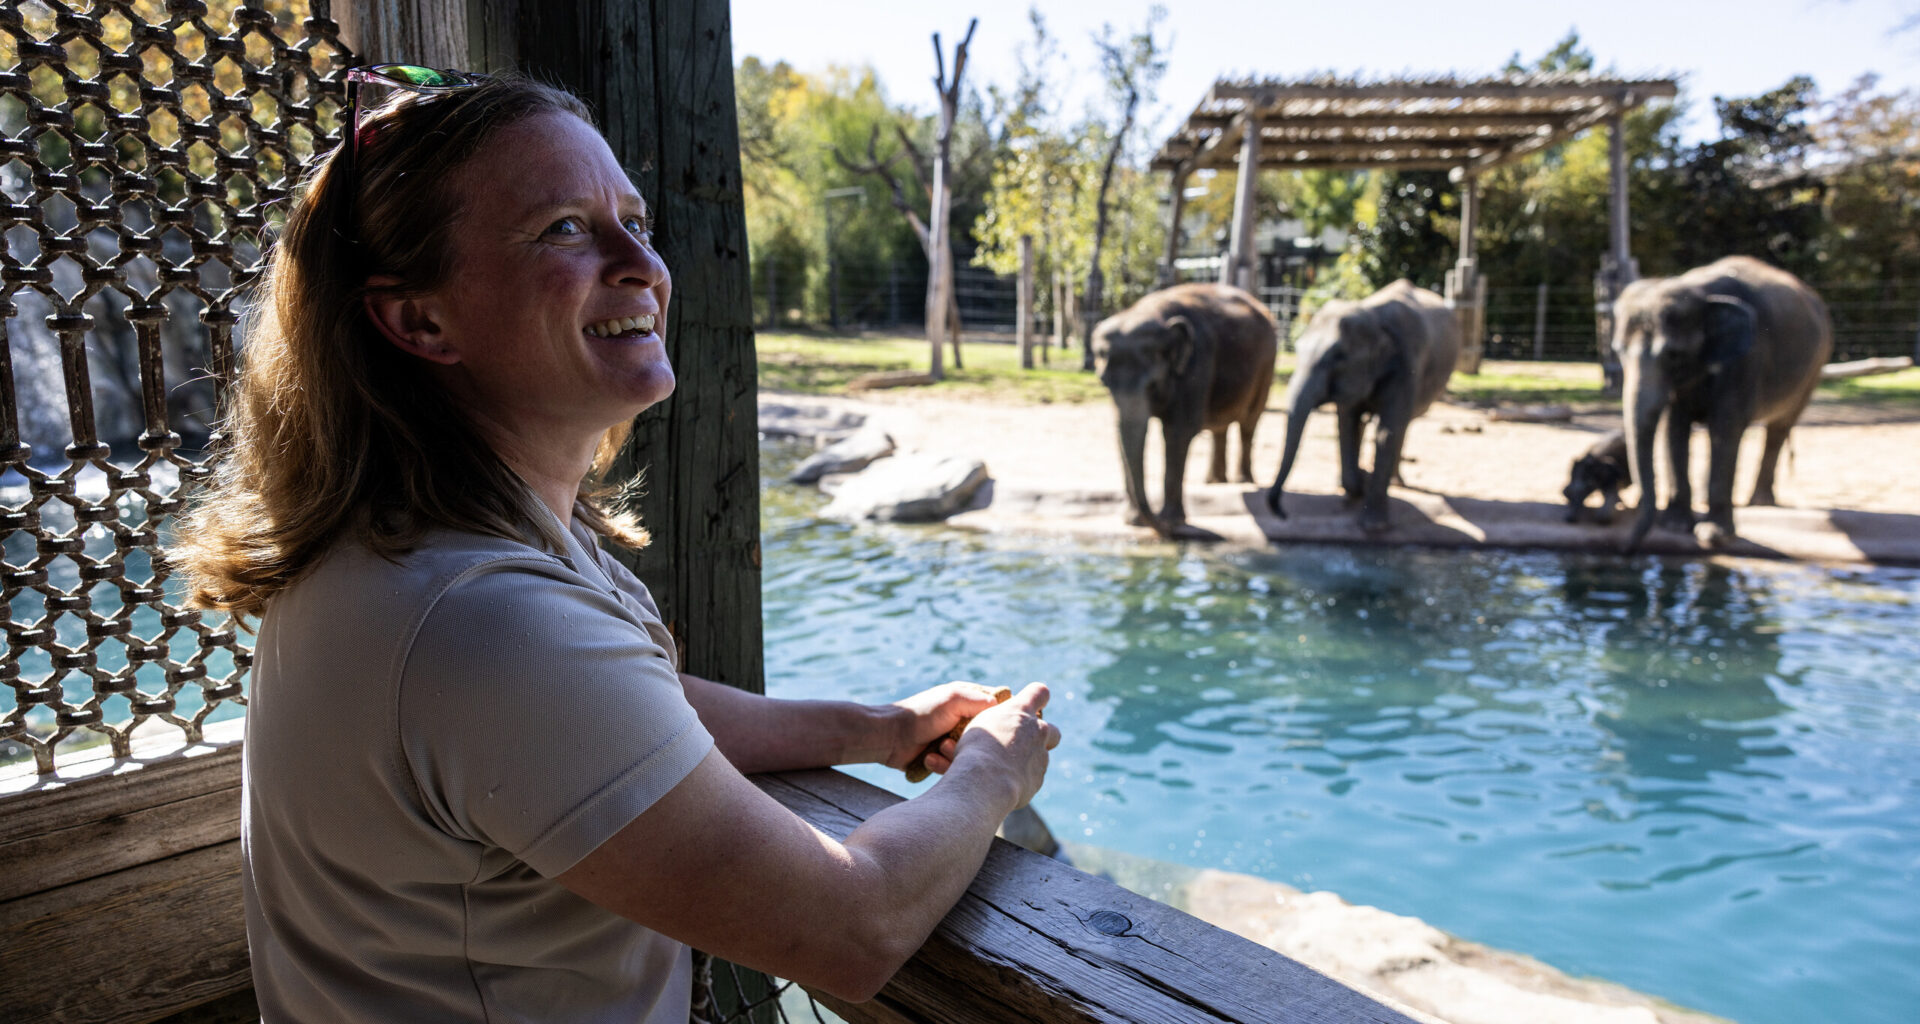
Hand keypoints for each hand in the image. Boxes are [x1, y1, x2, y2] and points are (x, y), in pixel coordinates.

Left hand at [881, 681, 1008, 773]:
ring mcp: (955, 740)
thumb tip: (1000, 707)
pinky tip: (930, 758)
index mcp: (968, 701)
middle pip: (987, 736)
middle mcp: (963, 720)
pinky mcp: (945, 758)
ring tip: (941, 746)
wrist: (890, 738)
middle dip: (977, 742)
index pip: (996, 707)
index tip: (1001, 727)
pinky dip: (945, 764)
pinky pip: (958, 766)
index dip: (1001, 717)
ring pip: (973, 754)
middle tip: (962, 740)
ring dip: (958, 754)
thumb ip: (978, 700)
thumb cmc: (920, 715)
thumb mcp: (952, 700)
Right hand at [947, 683, 1059, 809]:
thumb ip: (999, 721)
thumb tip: (1003, 728)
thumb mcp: (981, 723)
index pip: (1039, 693)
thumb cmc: (977, 748)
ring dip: (1028, 760)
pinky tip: (1003, 782)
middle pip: (1053, 731)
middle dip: (1042, 737)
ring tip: (1003, 767)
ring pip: (1041, 757)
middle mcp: (1038, 731)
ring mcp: (1041, 757)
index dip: (1037, 697)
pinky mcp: (1038, 779)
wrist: (986, 781)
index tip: (1031, 704)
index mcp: (1021, 711)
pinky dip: (1021, 779)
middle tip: (1023, 743)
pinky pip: (1032, 777)